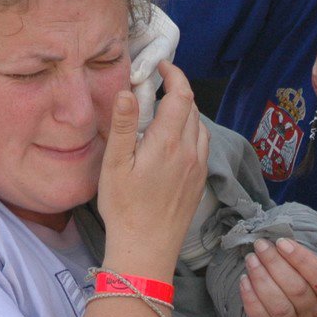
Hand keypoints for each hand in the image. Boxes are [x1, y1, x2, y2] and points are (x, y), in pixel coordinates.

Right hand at [98, 60, 208, 272]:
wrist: (146, 249)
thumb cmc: (125, 209)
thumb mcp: (115, 165)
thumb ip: (123, 125)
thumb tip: (128, 91)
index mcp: (168, 143)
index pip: (182, 94)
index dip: (174, 74)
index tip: (161, 66)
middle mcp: (190, 152)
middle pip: (192, 107)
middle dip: (177, 90)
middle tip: (156, 87)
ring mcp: (198, 168)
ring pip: (199, 126)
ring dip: (185, 112)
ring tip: (163, 112)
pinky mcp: (199, 182)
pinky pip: (201, 146)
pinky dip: (190, 132)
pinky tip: (172, 141)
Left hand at [240, 229, 316, 316]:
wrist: (297, 302)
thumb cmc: (310, 273)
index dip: (301, 259)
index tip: (281, 242)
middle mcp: (315, 310)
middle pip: (297, 290)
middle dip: (275, 264)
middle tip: (260, 246)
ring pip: (279, 306)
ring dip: (262, 281)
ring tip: (251, 260)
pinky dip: (251, 301)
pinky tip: (244, 280)